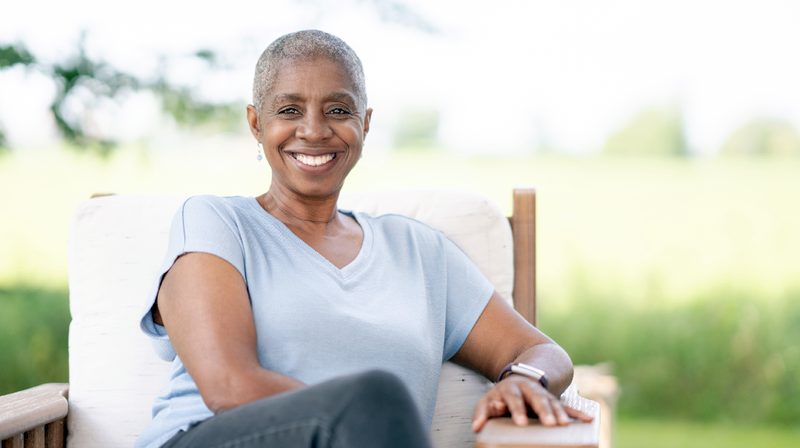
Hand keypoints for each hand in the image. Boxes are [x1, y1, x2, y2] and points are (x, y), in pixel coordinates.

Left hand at [471, 375, 592, 431]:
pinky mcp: (554, 401)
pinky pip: (567, 407)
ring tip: (564, 425)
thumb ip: (483, 413)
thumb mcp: (488, 402)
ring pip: (553, 402)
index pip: (514, 399)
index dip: (517, 410)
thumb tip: (476, 426)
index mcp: (511, 389)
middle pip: (537, 399)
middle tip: (549, 424)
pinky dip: (578, 413)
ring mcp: (543, 394)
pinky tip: (589, 420)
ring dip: (560, 413)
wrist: (517, 380)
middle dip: (544, 411)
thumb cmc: (500, 397)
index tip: (520, 422)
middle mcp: (530, 389)